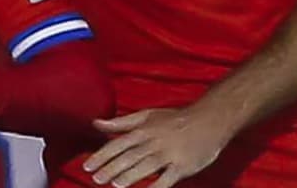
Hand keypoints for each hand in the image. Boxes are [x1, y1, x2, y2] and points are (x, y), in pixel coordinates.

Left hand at [84, 107, 232, 186]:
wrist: (208, 120)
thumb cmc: (174, 119)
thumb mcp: (145, 115)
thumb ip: (120, 122)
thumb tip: (95, 123)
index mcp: (143, 130)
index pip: (117, 144)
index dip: (101, 156)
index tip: (87, 166)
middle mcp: (153, 142)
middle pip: (128, 156)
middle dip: (111, 168)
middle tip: (96, 179)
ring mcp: (169, 154)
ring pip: (145, 166)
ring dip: (130, 176)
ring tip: (115, 185)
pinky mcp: (184, 165)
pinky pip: (168, 178)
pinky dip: (158, 186)